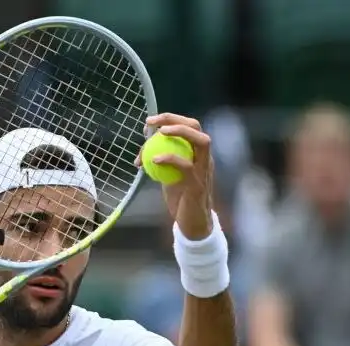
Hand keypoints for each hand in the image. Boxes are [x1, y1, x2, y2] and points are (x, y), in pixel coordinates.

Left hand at [142, 113, 213, 240]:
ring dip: (181, 132)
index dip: (169, 119)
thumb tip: (144, 147)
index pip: (188, 126)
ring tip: (160, 133)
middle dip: (173, 118)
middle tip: (152, 123)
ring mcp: (204, 170)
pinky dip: (170, 159)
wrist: (191, 223)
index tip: (149, 123)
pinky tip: (154, 159)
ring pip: (202, 141)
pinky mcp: (199, 184)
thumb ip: (161, 161)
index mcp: (198, 153)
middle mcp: (205, 158)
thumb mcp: (168, 176)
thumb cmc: (180, 199)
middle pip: (196, 127)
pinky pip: (186, 166)